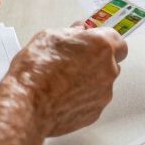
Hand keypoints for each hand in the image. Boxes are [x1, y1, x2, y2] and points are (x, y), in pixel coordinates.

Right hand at [3, 27, 127, 136]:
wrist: (27, 106)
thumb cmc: (36, 72)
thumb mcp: (50, 37)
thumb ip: (71, 32)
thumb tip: (78, 31)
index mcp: (101, 46)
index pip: (117, 40)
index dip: (103, 40)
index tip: (92, 41)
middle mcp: (108, 70)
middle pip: (111, 62)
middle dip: (96, 61)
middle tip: (74, 60)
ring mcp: (103, 94)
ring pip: (102, 83)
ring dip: (89, 80)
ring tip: (62, 81)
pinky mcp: (94, 113)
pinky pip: (92, 101)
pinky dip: (82, 98)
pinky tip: (62, 95)